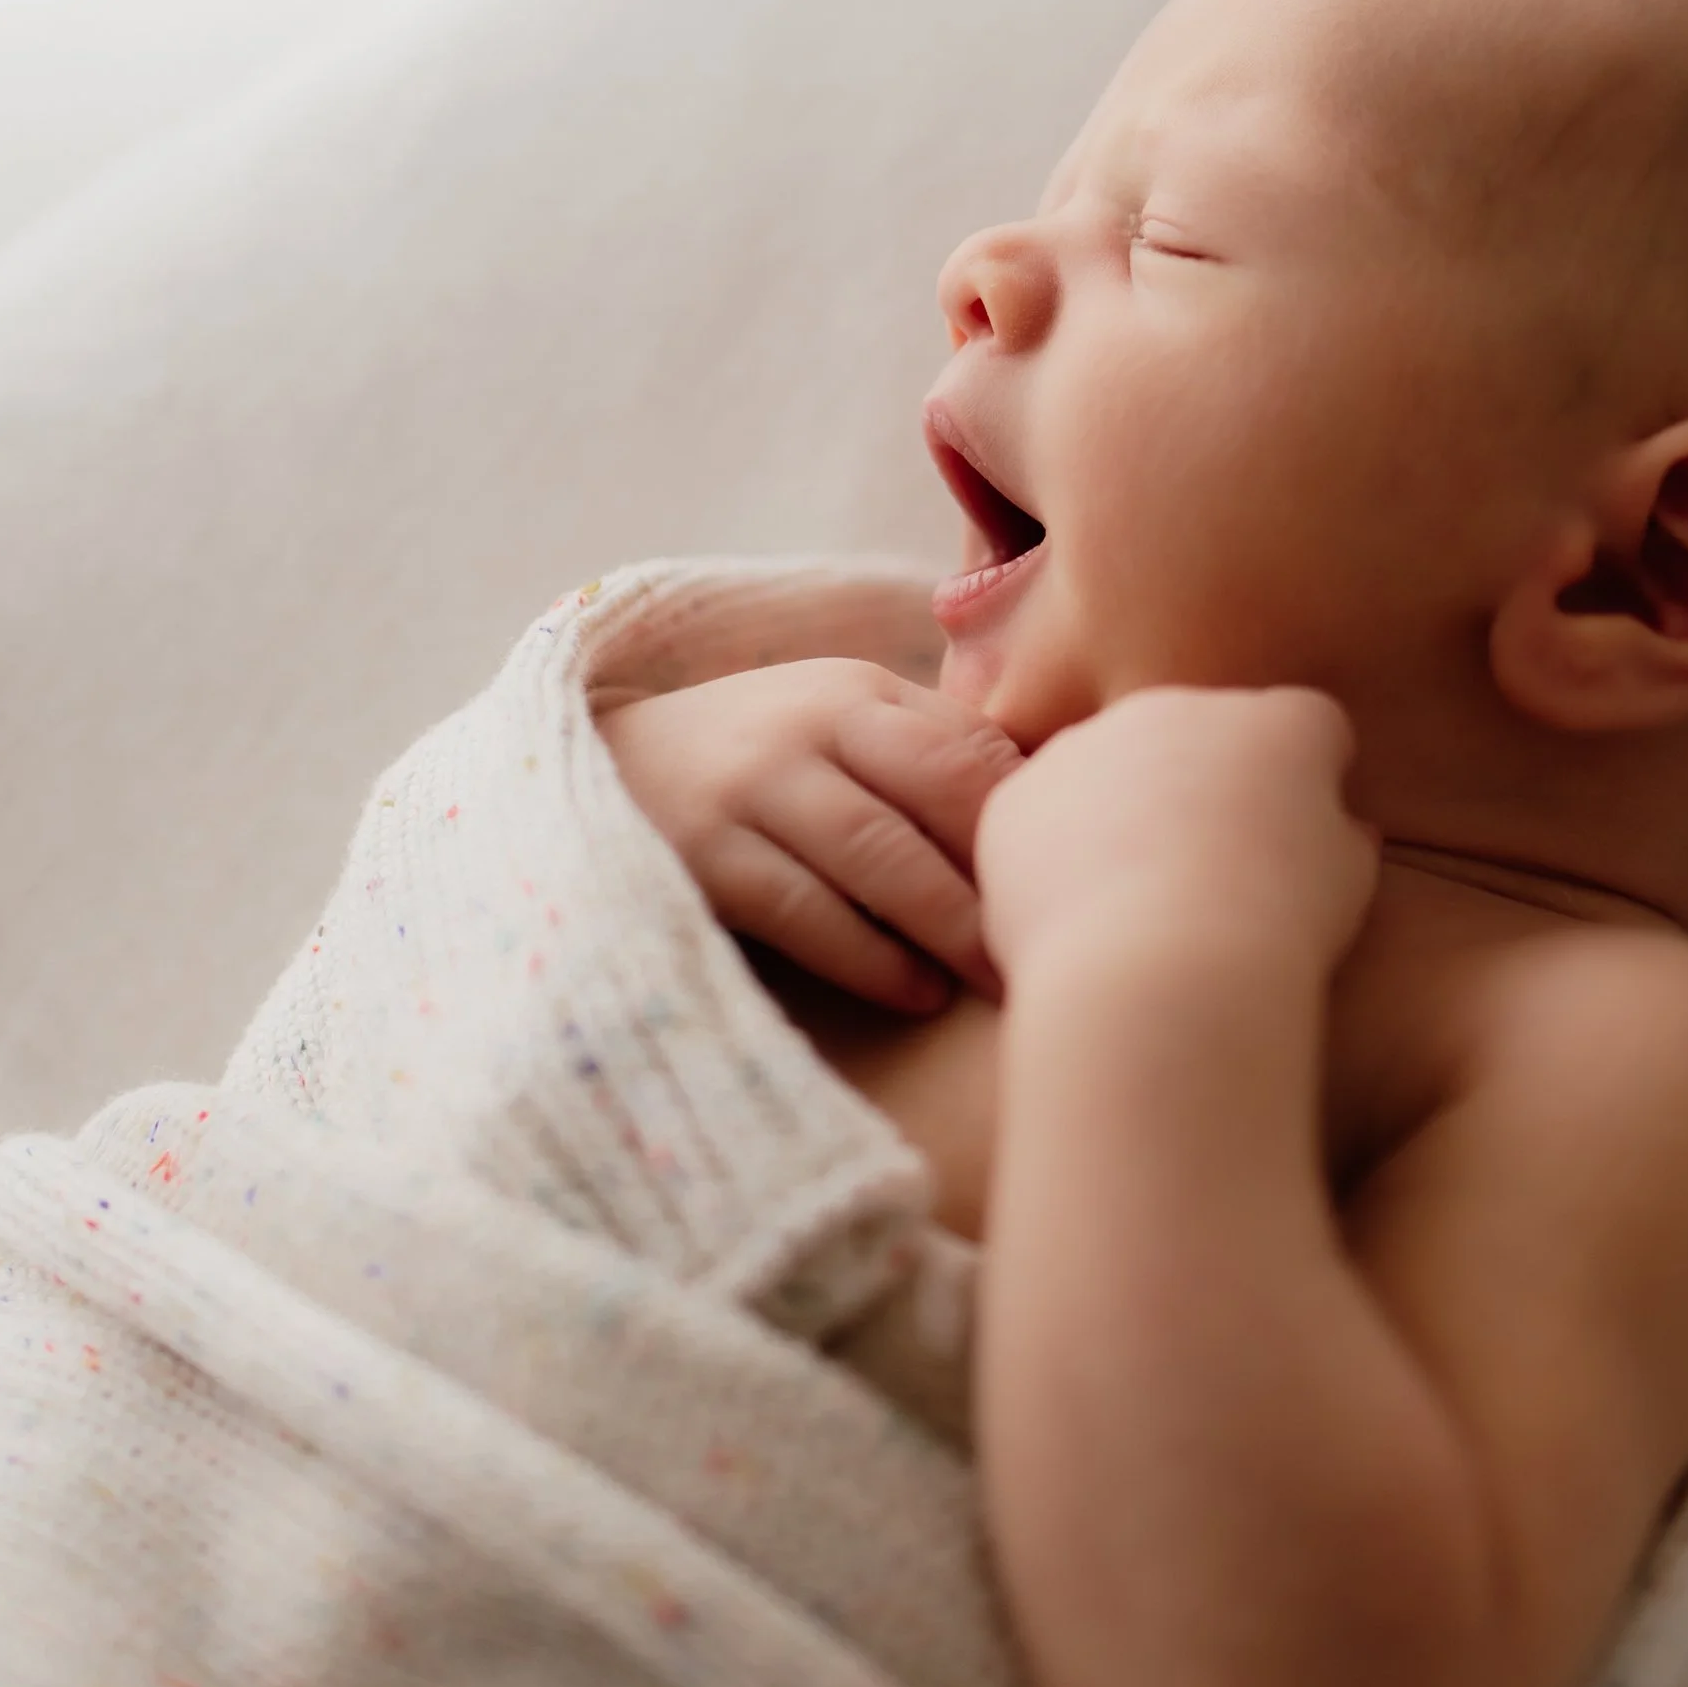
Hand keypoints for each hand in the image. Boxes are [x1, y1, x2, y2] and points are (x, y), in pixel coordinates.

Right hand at [600, 658, 1022, 1011]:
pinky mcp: (702, 855)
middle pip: (942, 790)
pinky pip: (806, 912)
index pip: (973, 746)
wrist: (596, 770)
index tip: (1091, 879)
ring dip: (951, 926)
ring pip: (881, 855)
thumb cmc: (755, 764)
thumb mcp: (833, 729)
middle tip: (1063, 941)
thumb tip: (1064, 811)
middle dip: (1008, 872)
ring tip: (1000, 979)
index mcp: (859, 692)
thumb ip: (927, 754)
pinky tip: (916, 994)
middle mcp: (810, 724)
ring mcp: (752, 787)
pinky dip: (871, 959)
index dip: (1037, 817)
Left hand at [973, 685, 1380, 991]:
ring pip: (1113, 768)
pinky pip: (1045, 815)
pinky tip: (1085, 916)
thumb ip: (1341, 838)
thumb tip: (1340, 831)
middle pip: (1200, 732)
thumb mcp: (1348, 886)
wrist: (1158, 969)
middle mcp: (1181, 704)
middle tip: (1214, 869)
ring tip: (1144, 904)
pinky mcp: (1021, 793)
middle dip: (1208, 781)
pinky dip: (1060, 855)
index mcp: (1280, 720)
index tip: (1300, 829)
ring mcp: (1091, 742)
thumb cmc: (1273, 932)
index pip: (1306, 726)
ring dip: (1127, 813)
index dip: (1309, 776)